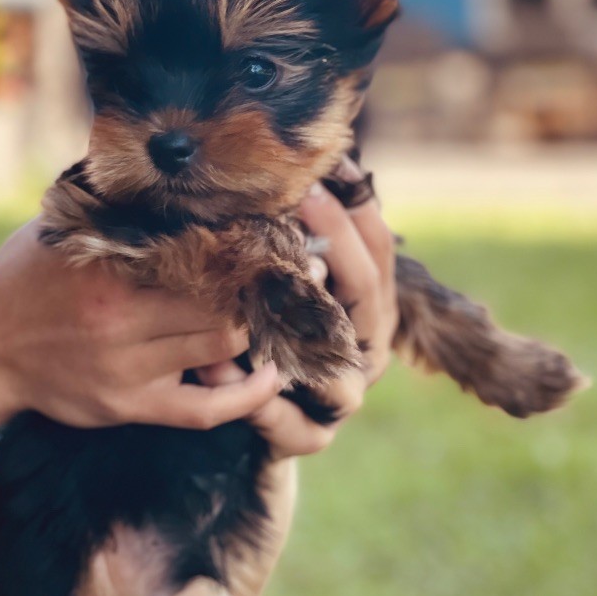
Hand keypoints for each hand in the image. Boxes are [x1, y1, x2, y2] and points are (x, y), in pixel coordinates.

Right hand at [0, 220, 281, 453]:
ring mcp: (126, 366)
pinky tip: (273, 377)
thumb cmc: (28, 275)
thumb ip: (117, 202)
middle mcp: (120, 316)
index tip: (288, 230)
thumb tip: (167, 158)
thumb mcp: (64, 225)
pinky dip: (246, 397)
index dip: (250, 242)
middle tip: (308, 271)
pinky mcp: (128, 406)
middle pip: (220, 299)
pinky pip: (201, 410)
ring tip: (291, 314)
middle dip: (268, 286)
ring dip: (261, 332)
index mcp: (110, 263)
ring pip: (220, 348)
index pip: (199, 249)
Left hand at [198, 182, 398, 458]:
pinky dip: (257, 400)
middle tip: (303, 195)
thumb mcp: (289, 274)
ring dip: (293, 322)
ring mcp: (345, 395)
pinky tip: (217, 368)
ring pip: (336, 359)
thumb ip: (297, 233)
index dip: (356, 203)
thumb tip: (305, 160)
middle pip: (364, 289)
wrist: (258, 412)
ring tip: (255, 283)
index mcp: (372, 305)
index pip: (379, 245)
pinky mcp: (309, 436)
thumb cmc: (273, 324)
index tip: (328, 162)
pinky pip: (292, 422)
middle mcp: (369, 347)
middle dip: (335, 239)